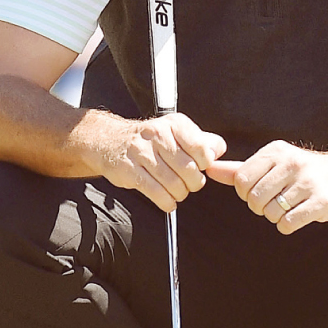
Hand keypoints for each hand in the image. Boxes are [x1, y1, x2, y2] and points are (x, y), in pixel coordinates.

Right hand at [97, 112, 226, 211]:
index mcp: (174, 124)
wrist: (110, 140)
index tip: (200, 167)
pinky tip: (167, 201)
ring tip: (178, 191)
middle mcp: (158, 135)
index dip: (205, 164)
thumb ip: (200, 140)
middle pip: (189, 169)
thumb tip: (218, 149)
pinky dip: (166, 202)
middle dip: (193, 183)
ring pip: (173, 184)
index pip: (201, 148)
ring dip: (180, 193)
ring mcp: (142, 153)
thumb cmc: (149, 139)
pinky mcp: (130, 171)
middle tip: (190, 184)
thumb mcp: (176, 131)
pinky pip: (156, 193)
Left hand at [207, 140, 327, 234]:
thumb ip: (238, 169)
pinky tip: (298, 215)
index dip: (245, 193)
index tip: (258, 192)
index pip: (241, 179)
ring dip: (275, 216)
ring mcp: (308, 182)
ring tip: (289, 206)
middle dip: (259, 207)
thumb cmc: (299, 172)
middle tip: (274, 202)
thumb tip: (208, 169)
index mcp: (276, 152)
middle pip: (254, 198)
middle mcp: (292, 163)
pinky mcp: (321, 202)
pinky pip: (288, 224)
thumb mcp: (270, 164)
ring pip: (271, 213)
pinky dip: (287, 226)